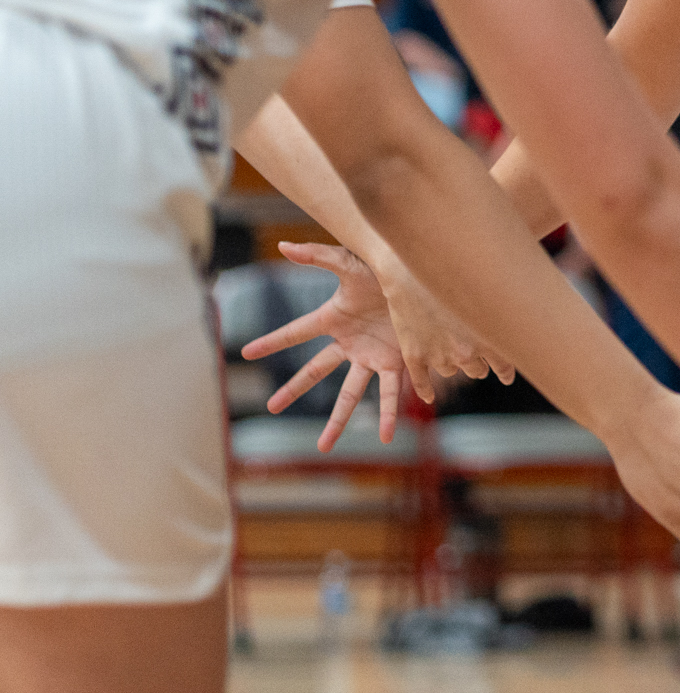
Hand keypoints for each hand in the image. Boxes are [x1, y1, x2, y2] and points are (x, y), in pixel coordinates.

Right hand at [241, 240, 413, 450]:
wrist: (423, 279)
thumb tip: (282, 245)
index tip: (245, 353)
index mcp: (333, 318)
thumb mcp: (350, 263)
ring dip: (339, 419)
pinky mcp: (396, 361)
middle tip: (271, 407)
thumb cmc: (385, 268)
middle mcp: (349, 342)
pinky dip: (390, 414)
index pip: (296, 332)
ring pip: (350, 392)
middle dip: (293, 389)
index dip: (272, 342)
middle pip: (315, 371)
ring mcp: (371, 354)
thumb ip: (318, 255)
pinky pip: (390, 392)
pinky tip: (387, 436)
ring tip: (323, 447)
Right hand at [373, 250, 516, 398]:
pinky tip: (429, 395)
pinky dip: (425, 390)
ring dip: (452, 363)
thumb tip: (535, 314)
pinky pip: (422, 382)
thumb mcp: (488, 288)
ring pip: (450, 370)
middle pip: (477, 370)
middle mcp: (466, 351)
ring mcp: (438, 355)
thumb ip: (507, 309)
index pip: (504, 365)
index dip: (505, 372)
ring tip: (448, 346)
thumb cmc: (455, 268)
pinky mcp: (414, 355)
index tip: (506, 376)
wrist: (408, 263)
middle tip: (473, 351)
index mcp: (489, 336)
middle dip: (477, 363)